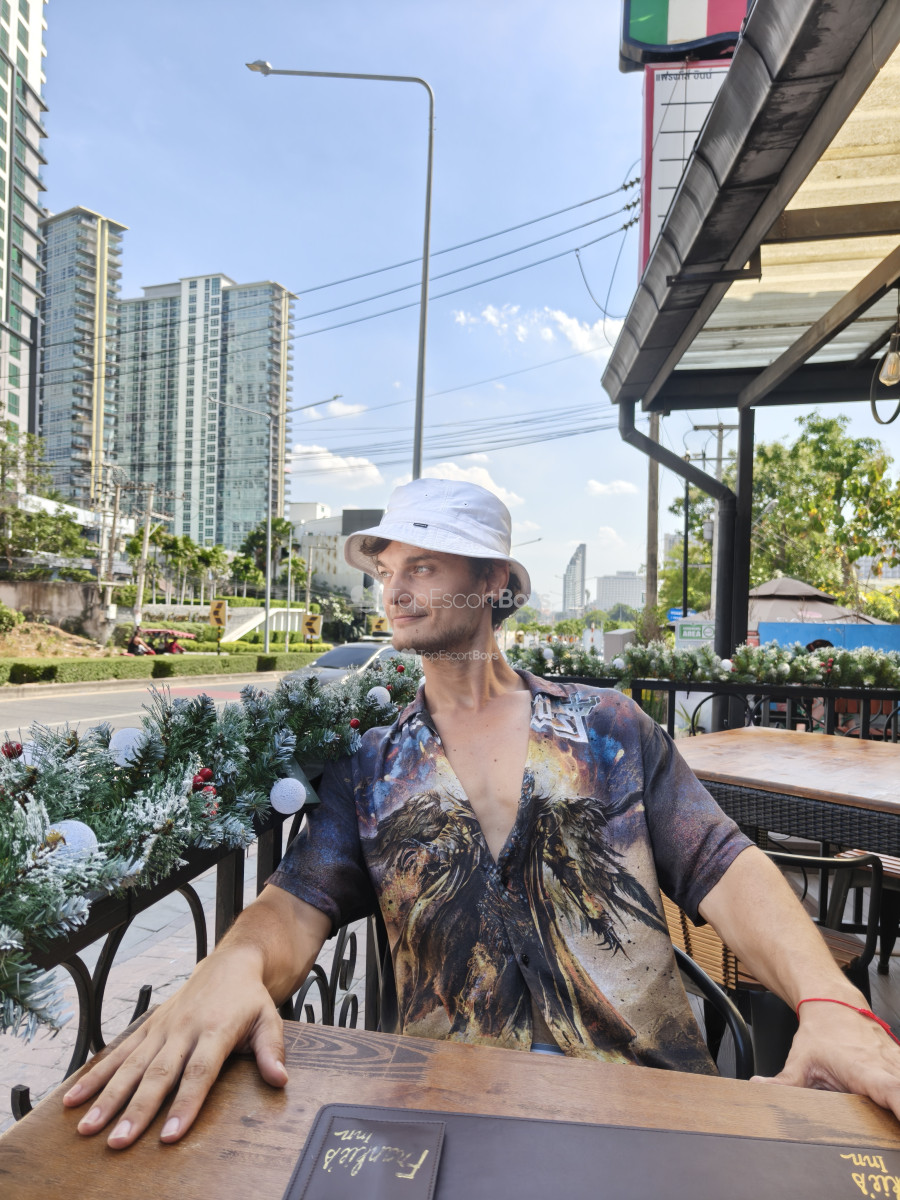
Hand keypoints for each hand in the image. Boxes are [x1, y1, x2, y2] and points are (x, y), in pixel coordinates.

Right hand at [62, 947, 287, 1148]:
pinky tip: (74, 1099)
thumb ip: (272, 1050)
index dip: (185, 1105)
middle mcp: (183, 1030)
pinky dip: (96, 1076)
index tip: (170, 1136)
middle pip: (157, 1074)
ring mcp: (162, 1028)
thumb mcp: (268, 1019)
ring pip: (131, 1066)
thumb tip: (280, 1079)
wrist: (229, 963)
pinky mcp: (148, 1027)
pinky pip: (119, 1053)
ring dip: (107, 1098)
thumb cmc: (249, 998)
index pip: (199, 1072)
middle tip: (117, 1142)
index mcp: (215, 1030)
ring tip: (87, 1128)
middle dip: (136, 1110)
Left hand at [752, 997, 899, 1119]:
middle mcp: (885, 1065)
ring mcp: (896, 1061)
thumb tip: (759, 1090)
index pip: (892, 1090)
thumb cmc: (821, 1030)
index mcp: (862, 1069)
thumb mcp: (800, 1060)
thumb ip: (784, 1083)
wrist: (833, 1001)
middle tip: (895, 1132)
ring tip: (895, 1124)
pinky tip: (897, 1102)